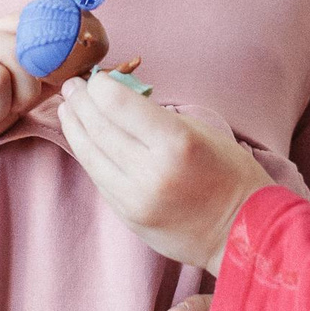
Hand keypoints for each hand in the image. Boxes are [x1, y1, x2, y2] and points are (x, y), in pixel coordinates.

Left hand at [55, 72, 263, 270]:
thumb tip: (117, 100)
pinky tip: (83, 138)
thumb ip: (158, 117)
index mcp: (176, 143)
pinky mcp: (128, 217)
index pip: (117, 104)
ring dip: (74, 127)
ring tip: (68, 109)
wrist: (241, 232)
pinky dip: (88, 154)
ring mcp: (135, 199)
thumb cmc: (230, 174)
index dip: (100, 86)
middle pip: (98, 127)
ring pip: (89, 155)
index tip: (97, 78)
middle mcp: (151, 172)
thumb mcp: (201, 132)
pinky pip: (99, 178)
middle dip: (80, 102)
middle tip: (72, 87)